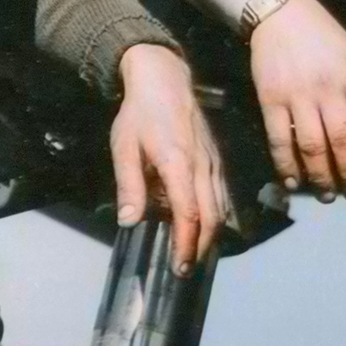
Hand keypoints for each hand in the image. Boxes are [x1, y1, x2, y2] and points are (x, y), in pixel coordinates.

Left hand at [110, 45, 224, 275]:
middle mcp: (202, 164)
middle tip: (184, 269)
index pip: (190, 214)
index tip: (178, 266)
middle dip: (200, 247)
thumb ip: (129, 184)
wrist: (164, 76)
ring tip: (192, 253)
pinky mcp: (215, 156)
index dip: (186, 244)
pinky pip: (221, 192)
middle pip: (212, 216)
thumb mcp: (124, 146)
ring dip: (210, 234)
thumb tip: (129, 220)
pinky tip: (202, 224)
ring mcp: (212, 159)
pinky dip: (215, 214)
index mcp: (179, 163)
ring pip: (221, 206)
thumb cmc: (141, 111)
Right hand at [248, 0, 345, 200]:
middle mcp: (328, 87)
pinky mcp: (270, 99)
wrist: (281, 14)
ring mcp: (297, 94)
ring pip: (312, 146)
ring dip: (321, 177)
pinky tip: (293, 180)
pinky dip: (286, 165)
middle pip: (343, 140)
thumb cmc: (324, 38)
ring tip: (327, 194)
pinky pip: (279, 139)